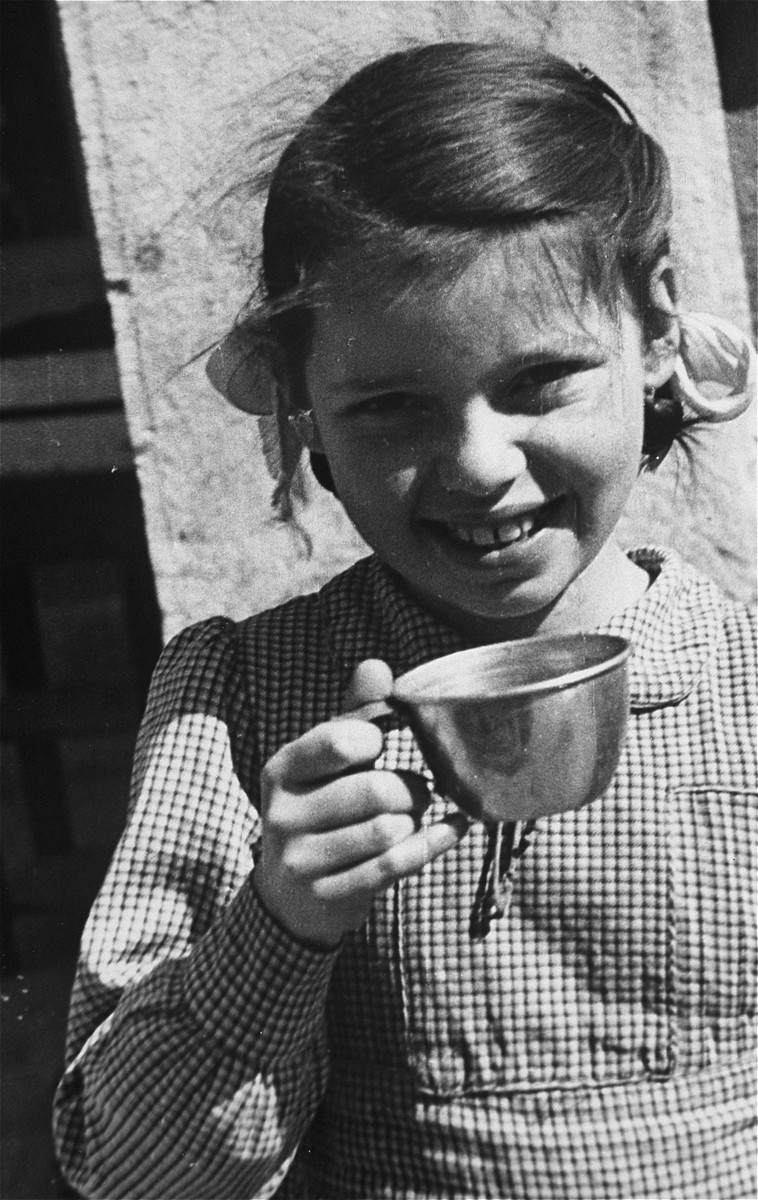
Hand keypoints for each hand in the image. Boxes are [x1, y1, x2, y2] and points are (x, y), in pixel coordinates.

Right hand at [254, 659, 468, 947]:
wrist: (289, 893)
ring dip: (415, 823)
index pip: (341, 741)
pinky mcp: (327, 896)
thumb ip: (353, 714)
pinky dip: (432, 845)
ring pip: (388, 831)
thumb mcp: (326, 760)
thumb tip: (375, 665)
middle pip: (375, 790)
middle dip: (410, 790)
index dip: (376, 740)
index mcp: (282, 769)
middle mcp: (283, 814)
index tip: (379, 748)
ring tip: (411, 819)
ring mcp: (302, 860)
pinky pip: (395, 867)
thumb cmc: (319, 809)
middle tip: (415, 792)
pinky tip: (450, 831)